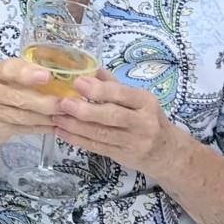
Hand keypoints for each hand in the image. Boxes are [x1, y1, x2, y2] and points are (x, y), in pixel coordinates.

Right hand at [0, 58, 62, 148]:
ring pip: (23, 116)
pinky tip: (55, 125)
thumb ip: (24, 73)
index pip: (7, 70)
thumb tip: (60, 74)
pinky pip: (23, 128)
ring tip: (65, 115)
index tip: (47, 76)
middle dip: (45, 101)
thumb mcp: (3, 78)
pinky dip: (42, 127)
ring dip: (47, 117)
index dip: (27, 73)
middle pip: (18, 97)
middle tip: (65, 103)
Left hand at [53, 72, 179, 179]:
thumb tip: (91, 67)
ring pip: (101, 133)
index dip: (99, 89)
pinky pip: (97, 146)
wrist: (166, 152)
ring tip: (56, 117)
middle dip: (85, 110)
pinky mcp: (122, 155)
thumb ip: (115, 85)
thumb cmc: (147, 118)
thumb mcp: (139, 100)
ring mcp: (133, 141)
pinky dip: (77, 139)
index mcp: (145, 102)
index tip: (78, 82)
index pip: (122, 94)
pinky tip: (62, 131)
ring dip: (75, 126)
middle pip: (112, 115)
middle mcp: (142, 122)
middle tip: (63, 103)